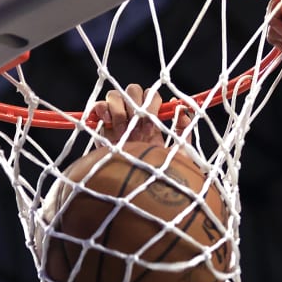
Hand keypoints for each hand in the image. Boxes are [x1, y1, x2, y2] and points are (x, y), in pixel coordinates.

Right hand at [87, 83, 203, 168]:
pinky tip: (108, 123)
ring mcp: (115, 122)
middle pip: (133, 90)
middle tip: (137, 124)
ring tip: (122, 129)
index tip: (152, 121)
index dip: (152, 101)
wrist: (133, 191)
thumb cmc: (158, 176)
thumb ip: (184, 132)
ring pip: (115, 95)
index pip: (151, 95)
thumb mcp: (178, 156)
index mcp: (149, 123)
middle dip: (136, 102)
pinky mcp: (100, 128)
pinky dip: (102, 109)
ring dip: (119, 108)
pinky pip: (98, 106)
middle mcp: (132, 119)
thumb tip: (184, 110)